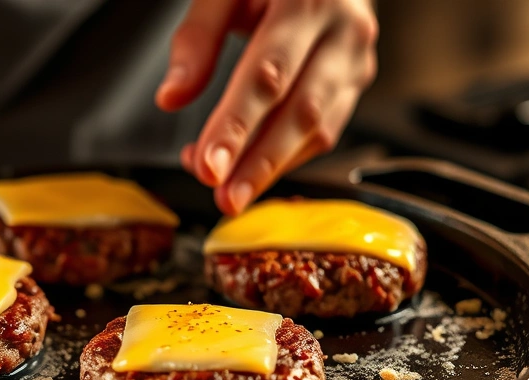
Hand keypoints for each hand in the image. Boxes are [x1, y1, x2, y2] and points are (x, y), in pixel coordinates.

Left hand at [156, 0, 377, 213]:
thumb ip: (196, 40)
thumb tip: (171, 98)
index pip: (267, 76)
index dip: (236, 127)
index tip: (209, 167)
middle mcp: (342, 31)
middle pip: (299, 111)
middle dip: (257, 163)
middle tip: (223, 198)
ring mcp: (355, 58)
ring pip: (318, 128)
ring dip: (271, 169)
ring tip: (230, 194)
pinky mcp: (357, 80)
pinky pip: (325, 130)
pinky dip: (286, 157)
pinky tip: (250, 169)